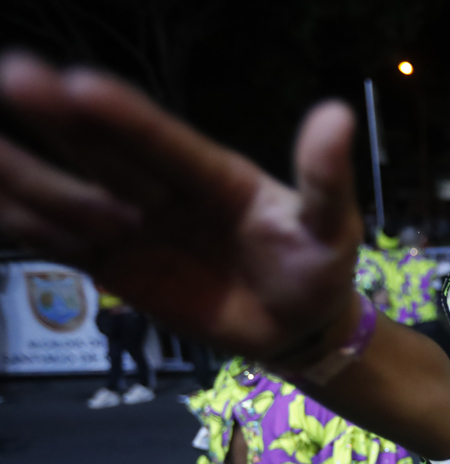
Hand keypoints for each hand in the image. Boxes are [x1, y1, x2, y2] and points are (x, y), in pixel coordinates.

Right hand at [0, 53, 362, 360]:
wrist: (300, 324)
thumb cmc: (319, 267)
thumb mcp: (333, 225)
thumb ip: (324, 177)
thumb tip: (339, 113)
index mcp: (215, 174)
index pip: (165, 143)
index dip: (126, 119)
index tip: (81, 84)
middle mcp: (164, 191)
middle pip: (106, 156)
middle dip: (60, 122)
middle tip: (15, 75)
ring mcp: (134, 228)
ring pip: (70, 196)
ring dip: (23, 170)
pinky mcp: (114, 266)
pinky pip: (59, 243)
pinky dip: (19, 220)